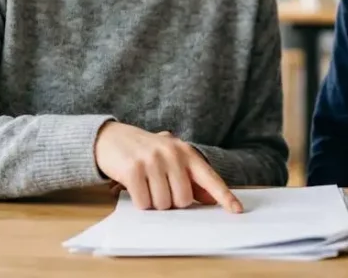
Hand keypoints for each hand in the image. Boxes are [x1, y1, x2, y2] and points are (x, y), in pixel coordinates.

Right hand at [94, 122, 242, 212]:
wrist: (110, 137)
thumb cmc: (145, 152)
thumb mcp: (171, 158)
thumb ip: (190, 177)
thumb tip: (208, 199)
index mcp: (186, 152)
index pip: (209, 178)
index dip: (224, 196)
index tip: (237, 210)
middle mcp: (172, 154)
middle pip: (183, 200)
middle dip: (171, 202)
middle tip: (159, 187)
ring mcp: (153, 161)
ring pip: (163, 204)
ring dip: (153, 202)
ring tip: (146, 184)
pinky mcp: (133, 169)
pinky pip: (144, 202)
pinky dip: (140, 201)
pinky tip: (135, 186)